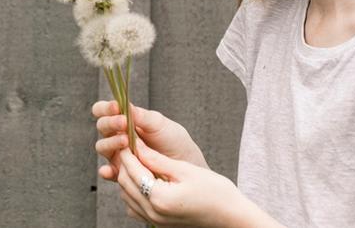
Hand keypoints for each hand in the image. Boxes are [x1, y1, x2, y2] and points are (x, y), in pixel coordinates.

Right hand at [92, 100, 206, 180]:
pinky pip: (108, 172)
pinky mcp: (121, 171)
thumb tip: (126, 106)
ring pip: (102, 147)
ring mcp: (117, 154)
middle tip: (123, 123)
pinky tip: (110, 170)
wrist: (185, 162)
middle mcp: (117, 135)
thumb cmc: (172, 139)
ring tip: (125, 142)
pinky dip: (106, 171)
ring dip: (110, 143)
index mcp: (123, 120)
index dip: (106, 108)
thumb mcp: (160, 124)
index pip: (103, 110)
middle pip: (102, 127)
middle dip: (110, 123)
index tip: (117, 107)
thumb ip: (142, 116)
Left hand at [112, 143, 253, 226]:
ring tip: (135, 159)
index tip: (126, 137)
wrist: (230, 216)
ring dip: (128, 177)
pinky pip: (135, 207)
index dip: (127, 152)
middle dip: (124, 163)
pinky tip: (143, 179)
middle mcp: (153, 212)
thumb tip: (138, 146)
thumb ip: (157, 159)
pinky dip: (133, 192)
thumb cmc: (215, 191)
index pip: (133, 170)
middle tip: (128, 145)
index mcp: (159, 198)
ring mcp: (154, 221)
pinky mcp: (158, 224)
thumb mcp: (185, 170)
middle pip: (125, 183)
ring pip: (126, 196)